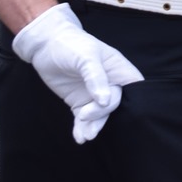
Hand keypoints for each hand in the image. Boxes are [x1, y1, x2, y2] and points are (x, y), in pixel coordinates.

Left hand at [11, 3, 144, 142]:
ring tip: (85, 135)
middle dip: (103, 114)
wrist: (45, 46)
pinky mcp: (80, 103)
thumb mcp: (86, 56)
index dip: (135, 101)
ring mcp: (94, 95)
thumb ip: (96, 77)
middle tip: (86, 116)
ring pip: (100, 115)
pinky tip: (79, 137)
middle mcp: (110, 83)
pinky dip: (82, 128)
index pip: (134, 87)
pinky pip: (84, 120)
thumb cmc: (71, 44)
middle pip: (115, 104)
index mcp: (118, 69)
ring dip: (94, 125)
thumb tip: (105, 100)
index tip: (121, 110)